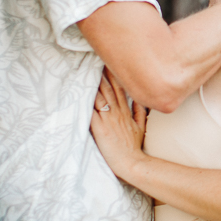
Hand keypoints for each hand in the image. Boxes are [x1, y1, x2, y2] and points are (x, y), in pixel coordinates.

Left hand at [90, 68, 147, 182]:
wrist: (132, 162)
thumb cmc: (134, 146)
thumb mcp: (140, 126)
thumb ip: (139, 111)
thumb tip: (140, 98)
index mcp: (125, 111)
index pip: (119, 87)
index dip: (114, 74)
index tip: (109, 62)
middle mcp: (116, 111)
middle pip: (108, 87)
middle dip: (101, 73)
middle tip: (95, 58)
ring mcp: (108, 118)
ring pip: (99, 96)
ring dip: (93, 83)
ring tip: (86, 69)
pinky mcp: (99, 127)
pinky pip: (91, 111)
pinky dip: (85, 101)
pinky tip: (80, 92)